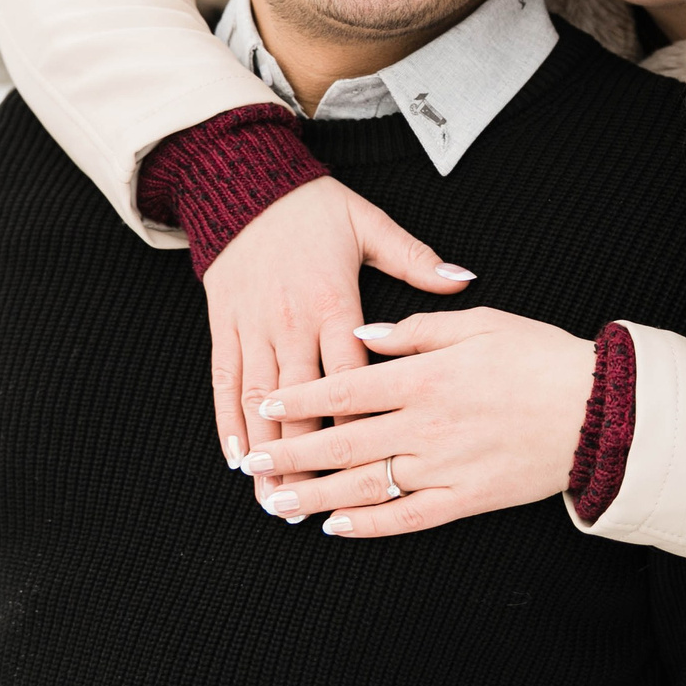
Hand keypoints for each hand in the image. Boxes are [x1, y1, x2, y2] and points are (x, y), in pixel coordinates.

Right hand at [204, 176, 475, 501]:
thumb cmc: (313, 206)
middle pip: (302, 401)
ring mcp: (255, 326)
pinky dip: (226, 419)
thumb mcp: (369, 224)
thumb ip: (415, 259)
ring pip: (259, 399)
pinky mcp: (225, 325)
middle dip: (306, 457)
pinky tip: (234, 454)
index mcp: (335, 302)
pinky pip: (223, 378)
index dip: (358, 423)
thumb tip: (462, 279)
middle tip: (311, 504)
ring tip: (272, 497)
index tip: (368, 466)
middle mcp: (293, 321)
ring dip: (266, 451)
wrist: (244, 180)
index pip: (352, 375)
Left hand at [235, 307, 597, 537]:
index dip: (300, 398)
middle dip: (291, 454)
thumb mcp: (478, 322)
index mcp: (426, 376)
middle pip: (343, 442)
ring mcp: (445, 467)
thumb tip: (363, 334)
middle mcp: (427, 425)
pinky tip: (335, 527)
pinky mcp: (466, 498)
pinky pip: (407, 518)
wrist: (597, 410)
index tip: (266, 405)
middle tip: (251, 464)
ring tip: (276, 501)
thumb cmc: (538, 355)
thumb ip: (415, 329)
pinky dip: (368, 525)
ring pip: (365, 486)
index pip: (345, 387)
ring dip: (315, 495)